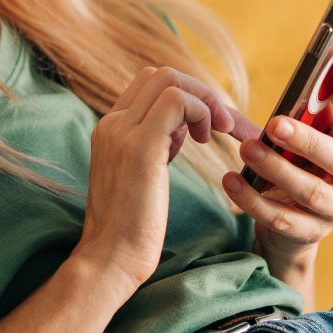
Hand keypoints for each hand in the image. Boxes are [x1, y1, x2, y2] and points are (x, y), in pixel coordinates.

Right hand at [74, 66, 260, 295]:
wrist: (110, 258)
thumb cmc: (131, 228)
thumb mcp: (141, 176)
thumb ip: (154, 147)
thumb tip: (179, 130)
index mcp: (111, 129)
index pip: (149, 85)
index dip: (187, 98)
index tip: (207, 130)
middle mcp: (113, 123)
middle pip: (161, 75)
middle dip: (202, 94)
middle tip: (223, 128)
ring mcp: (123, 132)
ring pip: (170, 80)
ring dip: (205, 101)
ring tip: (218, 133)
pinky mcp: (141, 147)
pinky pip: (179, 101)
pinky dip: (203, 112)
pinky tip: (207, 141)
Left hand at [222, 46, 332, 275]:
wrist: (300, 221)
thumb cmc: (311, 160)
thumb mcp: (324, 127)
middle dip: (306, 141)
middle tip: (273, 124)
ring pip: (309, 192)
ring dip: (275, 170)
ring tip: (246, 149)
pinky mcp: (312, 234)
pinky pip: (281, 218)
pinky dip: (254, 201)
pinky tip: (231, 181)